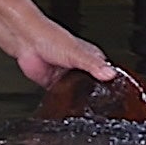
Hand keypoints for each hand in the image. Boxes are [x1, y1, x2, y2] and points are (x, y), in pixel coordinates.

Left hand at [7, 24, 130, 98]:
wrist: (26, 42)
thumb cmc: (51, 37)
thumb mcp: (78, 53)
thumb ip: (94, 65)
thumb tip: (111, 74)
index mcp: (91, 57)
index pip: (107, 73)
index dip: (112, 83)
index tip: (119, 95)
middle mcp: (80, 67)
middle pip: (93, 85)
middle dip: (95, 94)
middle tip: (101, 105)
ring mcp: (67, 76)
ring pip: (78, 92)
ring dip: (79, 98)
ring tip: (84, 106)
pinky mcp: (54, 84)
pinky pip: (62, 96)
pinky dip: (64, 101)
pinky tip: (67, 105)